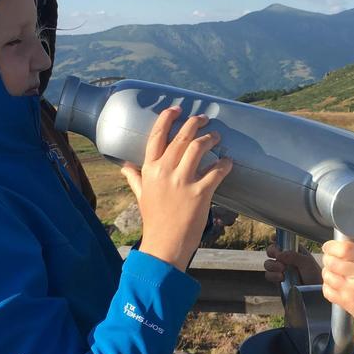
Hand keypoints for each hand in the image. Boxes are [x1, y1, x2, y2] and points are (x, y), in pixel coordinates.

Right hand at [121, 107, 232, 270]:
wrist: (165, 245)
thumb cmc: (154, 220)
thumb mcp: (141, 196)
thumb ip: (135, 178)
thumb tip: (124, 166)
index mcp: (149, 169)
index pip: (157, 135)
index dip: (168, 118)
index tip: (178, 109)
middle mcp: (164, 171)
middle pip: (182, 137)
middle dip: (196, 124)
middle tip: (205, 120)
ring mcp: (182, 181)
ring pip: (199, 148)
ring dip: (211, 139)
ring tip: (217, 138)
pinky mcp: (199, 193)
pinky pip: (216, 170)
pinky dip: (225, 164)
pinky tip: (228, 162)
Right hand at [264, 243, 321, 284]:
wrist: (314, 293)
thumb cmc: (315, 276)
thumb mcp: (307, 263)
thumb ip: (293, 256)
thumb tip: (279, 254)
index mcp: (294, 251)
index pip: (283, 241)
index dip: (276, 238)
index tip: (273, 238)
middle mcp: (286, 259)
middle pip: (271, 250)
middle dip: (272, 251)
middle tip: (278, 255)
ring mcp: (281, 270)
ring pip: (268, 263)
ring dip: (272, 265)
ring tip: (282, 270)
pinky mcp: (277, 280)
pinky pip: (269, 275)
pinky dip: (272, 275)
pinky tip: (281, 278)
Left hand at [321, 240, 353, 353]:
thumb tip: (337, 247)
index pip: (346, 249)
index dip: (332, 247)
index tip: (328, 247)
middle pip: (332, 262)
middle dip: (327, 260)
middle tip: (330, 262)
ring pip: (327, 276)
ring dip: (327, 274)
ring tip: (335, 276)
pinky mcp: (347, 303)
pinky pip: (327, 290)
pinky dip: (328, 288)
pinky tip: (336, 287)